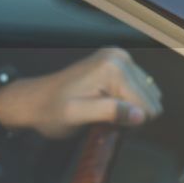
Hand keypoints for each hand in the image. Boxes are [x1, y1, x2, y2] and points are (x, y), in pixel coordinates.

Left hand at [0, 47, 163, 139]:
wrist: (34, 100)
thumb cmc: (52, 111)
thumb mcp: (77, 116)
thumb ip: (109, 113)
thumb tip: (141, 115)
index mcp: (113, 68)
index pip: (146, 104)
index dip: (131, 122)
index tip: (108, 125)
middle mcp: (120, 57)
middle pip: (150, 98)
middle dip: (131, 113)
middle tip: (104, 119)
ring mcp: (119, 57)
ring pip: (147, 93)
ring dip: (130, 108)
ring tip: (104, 112)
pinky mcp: (117, 62)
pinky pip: (138, 87)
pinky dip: (128, 100)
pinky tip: (108, 104)